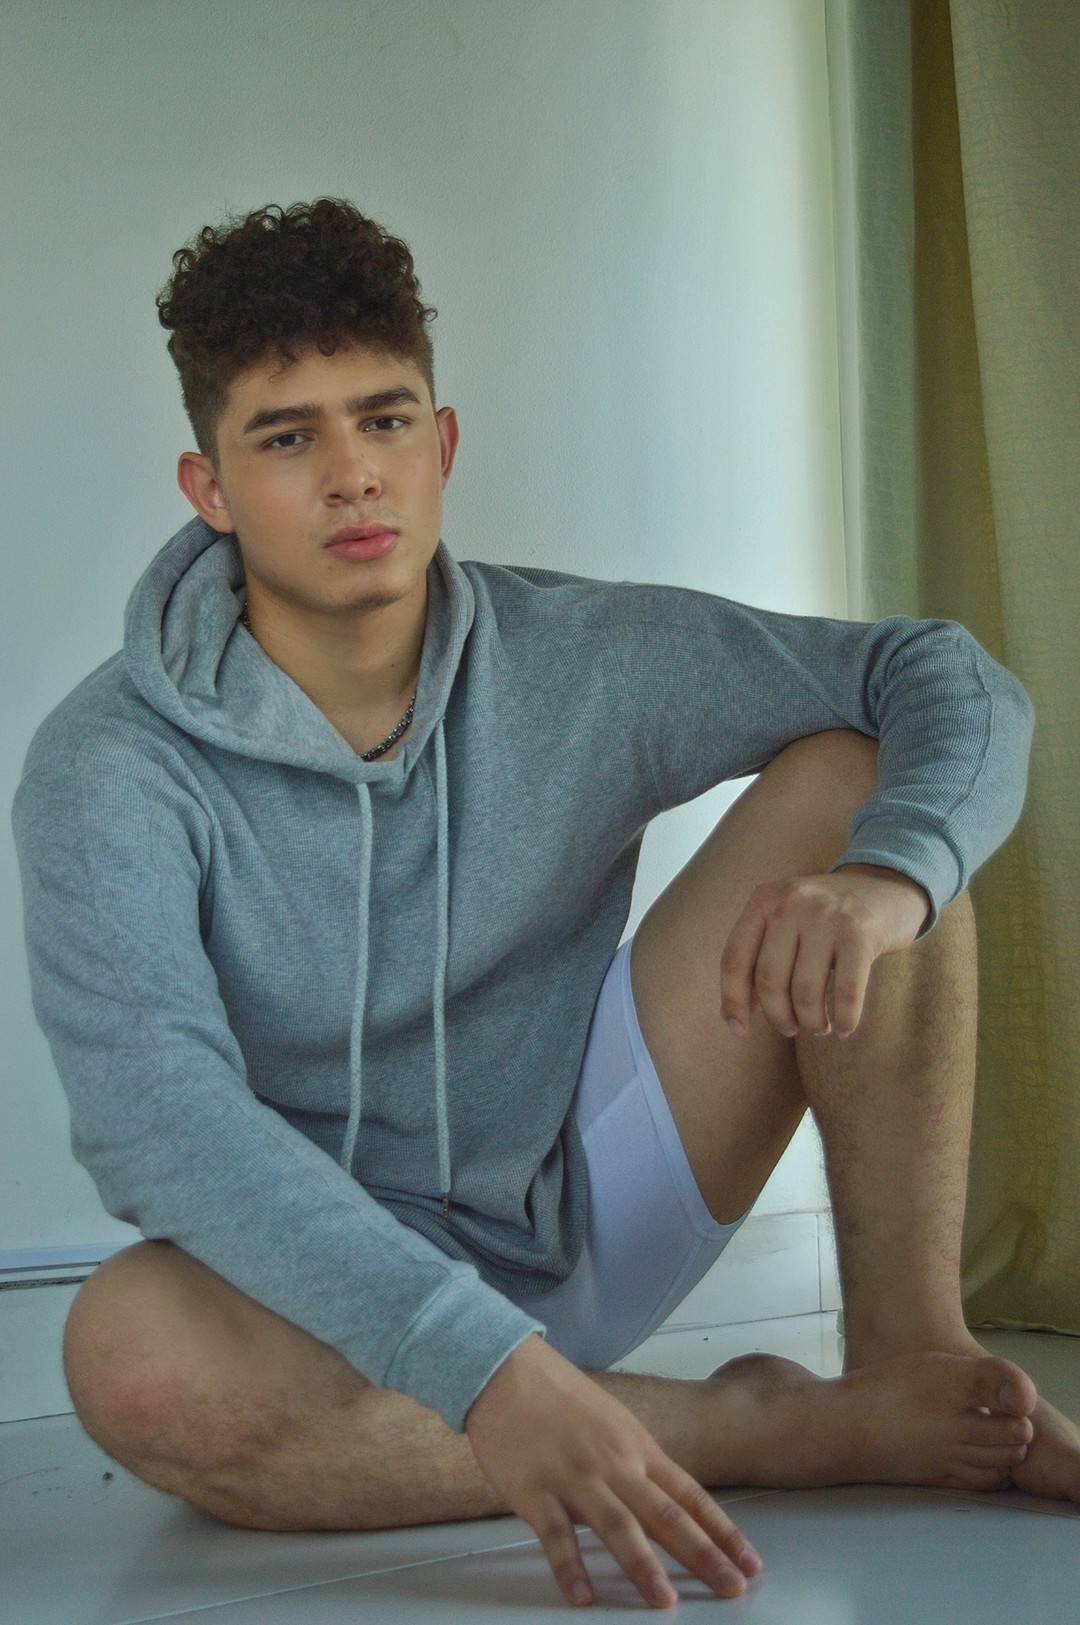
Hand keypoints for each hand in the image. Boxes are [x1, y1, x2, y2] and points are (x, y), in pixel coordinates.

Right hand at [465, 1334, 760, 1608]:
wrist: (506, 1370)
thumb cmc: (557, 1395)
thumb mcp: (612, 1422)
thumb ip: (637, 1462)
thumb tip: (666, 1499)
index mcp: (636, 1447)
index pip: (690, 1495)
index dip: (722, 1531)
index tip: (749, 1562)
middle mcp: (614, 1463)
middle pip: (665, 1514)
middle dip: (703, 1555)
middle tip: (731, 1587)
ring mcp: (574, 1477)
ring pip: (617, 1525)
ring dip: (643, 1566)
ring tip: (665, 1602)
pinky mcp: (534, 1490)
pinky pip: (556, 1535)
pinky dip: (570, 1568)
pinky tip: (583, 1597)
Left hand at [721, 863, 930, 1039]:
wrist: (885, 884)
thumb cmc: (826, 917)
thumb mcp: (786, 921)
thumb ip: (759, 957)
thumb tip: (736, 1015)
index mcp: (764, 899)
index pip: (735, 958)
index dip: (733, 1000)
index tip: (739, 1030)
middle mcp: (791, 903)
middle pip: (769, 980)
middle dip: (778, 1016)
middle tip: (791, 1029)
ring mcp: (826, 916)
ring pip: (805, 992)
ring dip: (811, 1022)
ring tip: (819, 1027)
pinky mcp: (860, 932)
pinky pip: (845, 992)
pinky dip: (844, 1019)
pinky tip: (845, 1028)